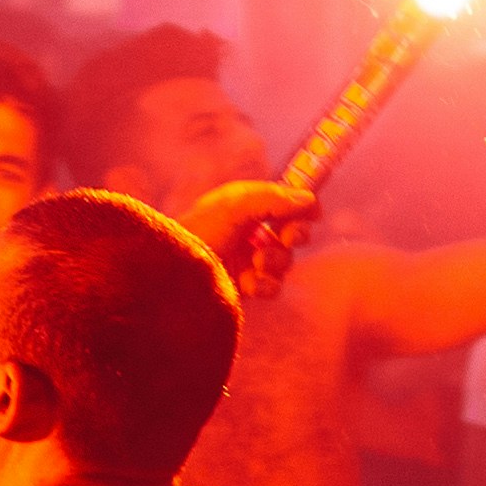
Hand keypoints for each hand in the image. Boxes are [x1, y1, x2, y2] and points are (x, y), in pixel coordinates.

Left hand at [177, 180, 314, 299]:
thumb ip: (274, 199)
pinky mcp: (245, 287)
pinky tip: (248, 283)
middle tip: (288, 237)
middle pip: (293, 232)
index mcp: (244, 205)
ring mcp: (247, 259)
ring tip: (256, 263)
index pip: (284, 201)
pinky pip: (272, 286)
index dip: (302, 206)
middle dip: (296, 234)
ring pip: (285, 261)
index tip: (313, 213)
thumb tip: (309, 199)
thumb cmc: (198, 233)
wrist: (173, 276)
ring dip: (276, 261)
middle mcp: (248, 230)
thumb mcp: (234, 206)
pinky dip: (264, 285)